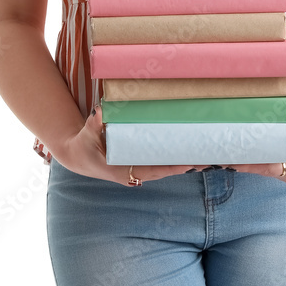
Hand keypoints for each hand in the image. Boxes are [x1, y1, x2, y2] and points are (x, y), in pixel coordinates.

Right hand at [52, 105, 210, 184]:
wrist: (77, 156)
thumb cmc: (82, 147)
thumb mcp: (86, 136)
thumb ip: (93, 125)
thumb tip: (100, 112)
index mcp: (124, 172)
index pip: (154, 171)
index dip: (172, 168)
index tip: (190, 164)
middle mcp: (134, 173)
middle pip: (165, 171)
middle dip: (184, 165)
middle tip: (207, 158)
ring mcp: (136, 169)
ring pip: (164, 168)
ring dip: (181, 162)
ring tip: (204, 154)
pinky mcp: (137, 163)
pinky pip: (158, 162)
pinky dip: (172, 158)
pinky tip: (185, 150)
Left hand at [230, 103, 285, 183]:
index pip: (269, 168)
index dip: (251, 165)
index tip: (233, 162)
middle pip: (263, 170)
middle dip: (243, 164)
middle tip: (222, 157)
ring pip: (263, 171)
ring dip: (247, 164)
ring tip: (225, 157)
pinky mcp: (285, 171)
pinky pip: (266, 169)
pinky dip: (254, 163)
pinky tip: (237, 157)